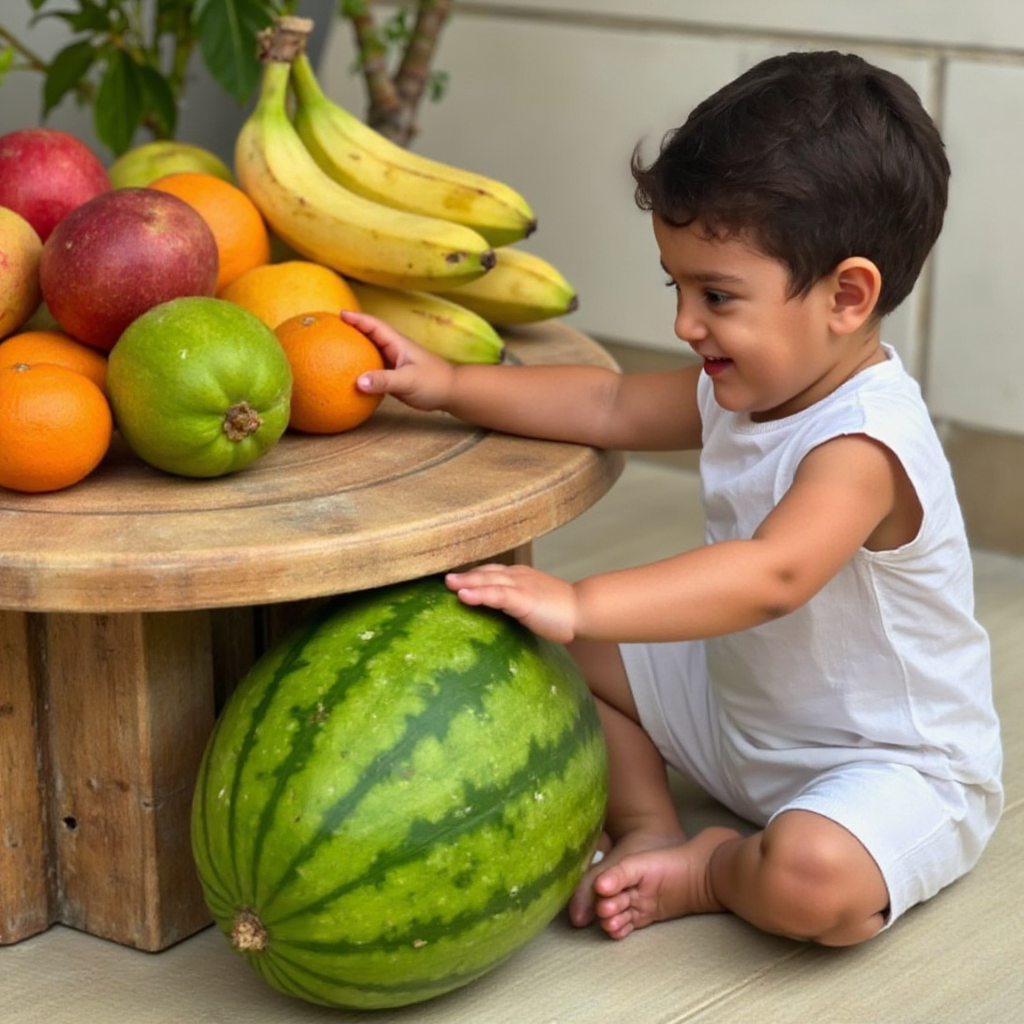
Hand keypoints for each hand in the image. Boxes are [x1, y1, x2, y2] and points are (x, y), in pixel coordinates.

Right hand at [342, 310, 455, 410]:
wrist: (450, 392)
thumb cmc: (434, 382)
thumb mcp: (408, 381)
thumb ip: (383, 381)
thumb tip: (357, 382)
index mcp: (397, 343)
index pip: (373, 326)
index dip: (356, 319)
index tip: (338, 314)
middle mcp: (393, 349)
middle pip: (368, 335)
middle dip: (350, 329)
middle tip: (329, 327)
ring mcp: (393, 362)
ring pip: (369, 352)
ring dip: (354, 348)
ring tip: (333, 348)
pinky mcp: (393, 375)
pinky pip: (373, 368)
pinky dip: (360, 368)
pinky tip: (348, 376)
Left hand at [445, 564, 577, 642]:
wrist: (584, 610)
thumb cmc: (561, 612)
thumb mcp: (534, 605)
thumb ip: (516, 606)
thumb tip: (500, 618)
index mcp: (519, 576)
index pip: (490, 572)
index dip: (471, 575)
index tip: (453, 579)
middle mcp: (517, 576)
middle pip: (484, 573)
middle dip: (463, 575)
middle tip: (442, 578)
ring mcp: (520, 586)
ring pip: (487, 580)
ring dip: (465, 581)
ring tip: (447, 583)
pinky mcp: (523, 599)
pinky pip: (497, 594)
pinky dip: (479, 593)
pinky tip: (464, 595)